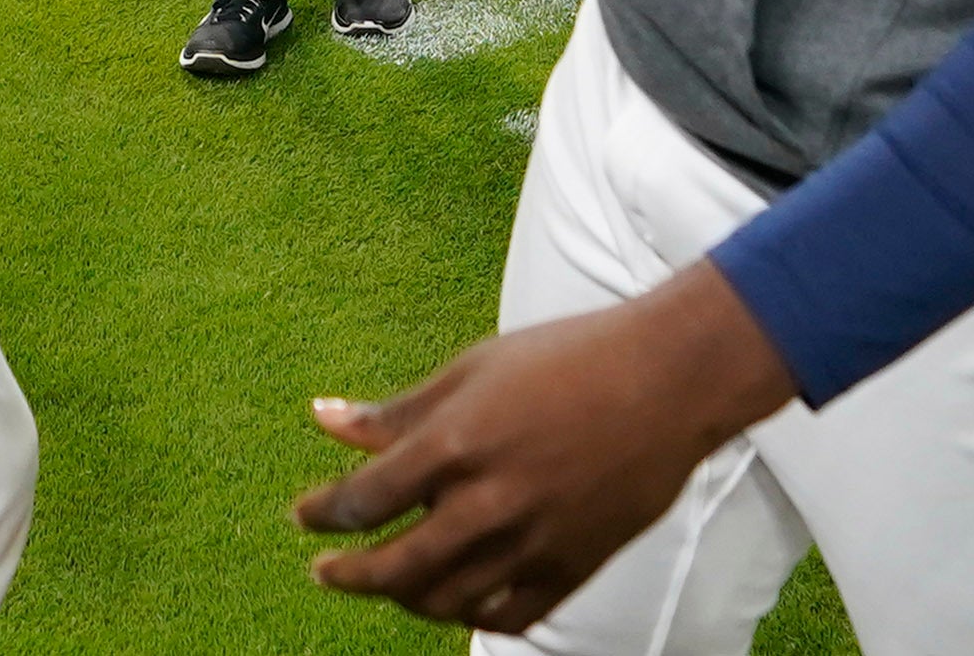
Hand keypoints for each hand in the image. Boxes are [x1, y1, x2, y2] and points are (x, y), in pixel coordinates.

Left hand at [296, 261, 796, 632]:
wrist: (669, 379)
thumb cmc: (568, 358)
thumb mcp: (473, 369)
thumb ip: (398, 409)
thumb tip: (323, 419)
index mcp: (457, 443)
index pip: (364, 500)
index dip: (322, 514)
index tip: (305, 516)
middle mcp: (489, 501)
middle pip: (393, 568)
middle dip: (347, 575)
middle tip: (327, 571)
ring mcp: (533, 541)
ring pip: (443, 602)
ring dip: (402, 597)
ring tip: (390, 581)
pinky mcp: (573, 566)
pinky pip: (506, 616)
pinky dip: (470, 615)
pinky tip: (456, 596)